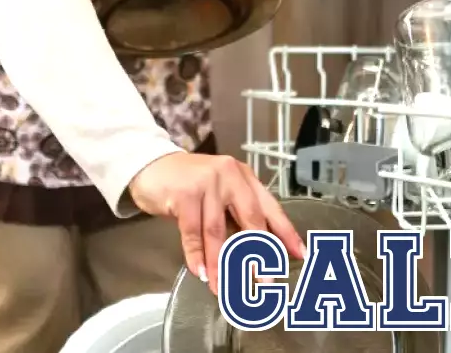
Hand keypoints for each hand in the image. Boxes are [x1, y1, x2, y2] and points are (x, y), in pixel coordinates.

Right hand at [127, 152, 304, 291]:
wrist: (150, 164)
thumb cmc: (187, 183)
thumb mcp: (219, 194)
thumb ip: (238, 215)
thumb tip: (261, 251)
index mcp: (244, 177)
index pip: (270, 207)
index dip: (286, 232)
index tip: (300, 254)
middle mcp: (229, 176)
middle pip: (250, 219)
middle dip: (258, 254)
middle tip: (265, 282)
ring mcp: (206, 182)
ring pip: (218, 231)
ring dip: (221, 264)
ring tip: (224, 287)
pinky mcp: (184, 193)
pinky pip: (192, 232)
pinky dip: (196, 255)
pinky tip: (200, 272)